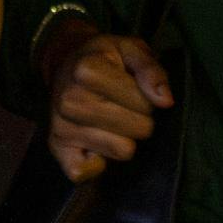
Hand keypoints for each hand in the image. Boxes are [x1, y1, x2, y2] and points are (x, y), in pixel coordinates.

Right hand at [41, 24, 173, 182]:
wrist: (67, 64)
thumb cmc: (105, 57)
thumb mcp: (132, 49)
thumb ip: (151, 70)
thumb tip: (166, 101)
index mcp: (87, 70)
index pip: (144, 104)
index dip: (147, 98)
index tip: (133, 88)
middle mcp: (70, 100)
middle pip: (138, 129)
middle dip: (140, 118)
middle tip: (124, 105)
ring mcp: (61, 126)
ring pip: (122, 150)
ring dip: (124, 138)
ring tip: (111, 119)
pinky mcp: (56, 147)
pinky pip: (83, 173)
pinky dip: (97, 163)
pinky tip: (97, 143)